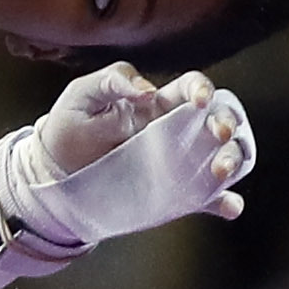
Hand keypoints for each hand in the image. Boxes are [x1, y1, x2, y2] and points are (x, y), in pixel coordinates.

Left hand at [0, 66, 254, 257]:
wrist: (55, 176)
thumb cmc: (70, 126)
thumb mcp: (82, 95)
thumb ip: (112, 81)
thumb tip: (147, 92)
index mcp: (157, 103)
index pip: (192, 88)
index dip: (202, 89)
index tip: (198, 101)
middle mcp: (176, 131)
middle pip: (218, 120)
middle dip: (228, 123)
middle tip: (220, 135)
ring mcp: (179, 164)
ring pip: (222, 155)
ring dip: (232, 159)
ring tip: (221, 172)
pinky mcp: (175, 196)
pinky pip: (208, 199)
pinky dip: (226, 202)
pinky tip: (231, 207)